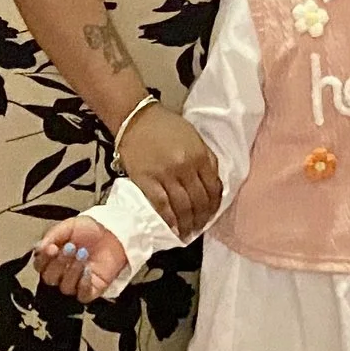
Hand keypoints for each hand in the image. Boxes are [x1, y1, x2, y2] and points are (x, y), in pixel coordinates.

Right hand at [32, 216, 128, 301]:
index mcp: (53, 257)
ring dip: (72, 271)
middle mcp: (62, 272)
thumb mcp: (69, 226)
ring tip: (82, 254)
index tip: (51, 248)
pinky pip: (81, 295)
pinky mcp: (91, 290)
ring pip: (65, 287)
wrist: (114, 232)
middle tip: (69, 248)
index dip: (43, 258)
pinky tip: (88, 269)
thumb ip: (52, 235)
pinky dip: (83, 284)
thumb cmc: (91, 229)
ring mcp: (76, 282)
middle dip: (58, 263)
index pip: (39, 265)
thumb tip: (39, 248)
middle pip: (49, 278)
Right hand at [115, 105, 221, 240]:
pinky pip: (162, 205)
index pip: (213, 188)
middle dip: (201, 218)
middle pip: (199, 200)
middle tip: (200, 228)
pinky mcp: (146, 181)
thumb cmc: (165, 126)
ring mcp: (165, 175)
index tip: (211, 215)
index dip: (214, 206)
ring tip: (188, 232)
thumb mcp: (194, 137)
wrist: (136, 118)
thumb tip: (213, 182)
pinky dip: (170, 220)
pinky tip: (174, 229)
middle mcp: (185, 167)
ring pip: (182, 206)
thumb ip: (206, 158)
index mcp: (199, 155)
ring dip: (188, 223)